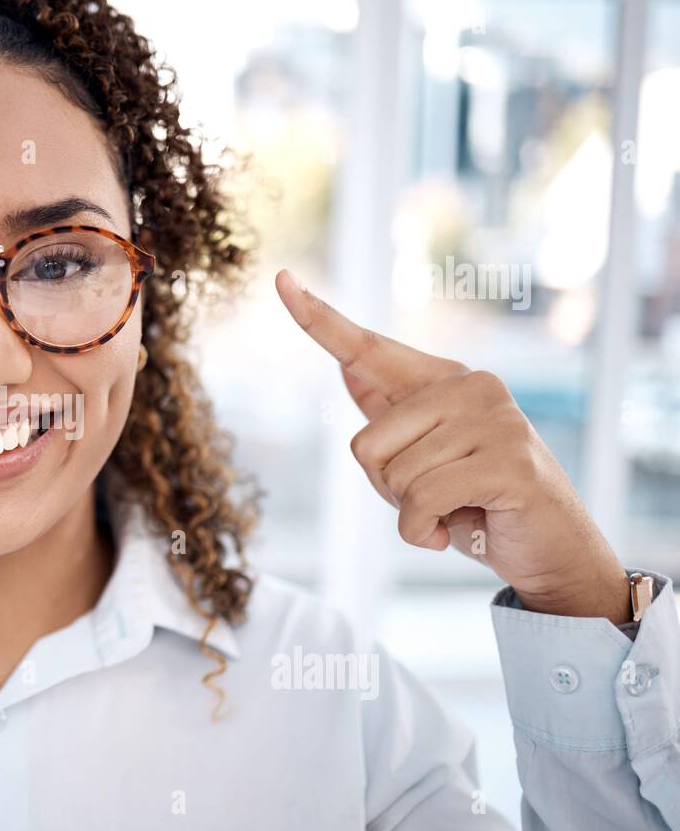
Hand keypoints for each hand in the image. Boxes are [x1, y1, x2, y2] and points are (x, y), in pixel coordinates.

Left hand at [276, 270, 630, 625]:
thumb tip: (346, 364)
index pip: (367, 347)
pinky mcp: (508, 462)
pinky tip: (453, 532)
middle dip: (388, 489)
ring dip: (412, 513)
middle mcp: (472, 387)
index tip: (280, 279)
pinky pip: (422, 500)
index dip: (318, 318)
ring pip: (395, 476)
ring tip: (456, 511)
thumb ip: (392, 414)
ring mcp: (496, 420)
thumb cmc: (479, 502)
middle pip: (368, 443)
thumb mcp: (425, 458)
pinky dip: (422, 532)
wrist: (549, 550)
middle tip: (436, 500)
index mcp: (445, 381)